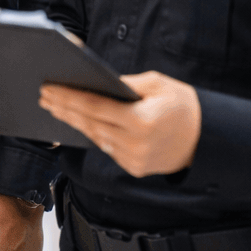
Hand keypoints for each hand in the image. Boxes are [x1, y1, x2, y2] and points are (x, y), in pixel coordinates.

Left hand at [39, 71, 201, 177]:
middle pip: (89, 123)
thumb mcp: (158, 85)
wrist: (206, 140)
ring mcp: (133, 160)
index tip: (49, 88)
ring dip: (74, 122)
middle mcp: (135, 143)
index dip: (69, 97)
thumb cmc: (183, 106)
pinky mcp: (133, 169)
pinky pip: (106, 148)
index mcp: (141, 120)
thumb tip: (97, 81)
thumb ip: (127, 84)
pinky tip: (78, 123)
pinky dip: (92, 134)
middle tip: (44, 97)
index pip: (95, 106)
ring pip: (95, 138)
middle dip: (64, 109)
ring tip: (55, 107)